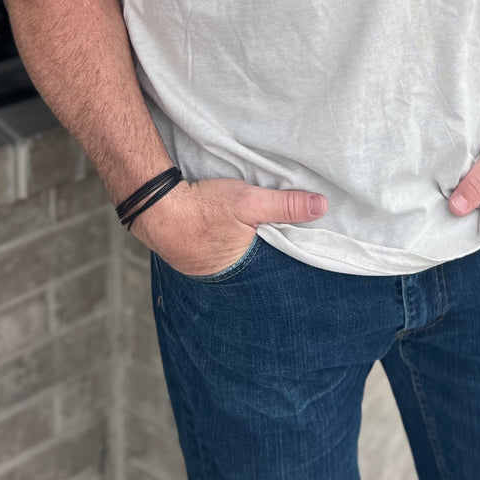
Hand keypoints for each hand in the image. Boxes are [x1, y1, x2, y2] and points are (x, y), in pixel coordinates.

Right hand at [133, 176, 326, 276]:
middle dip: (269, 260)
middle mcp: (227, 277)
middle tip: (283, 247)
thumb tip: (322, 206)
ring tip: (257, 243)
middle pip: (258, 267)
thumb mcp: (250, 201)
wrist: (157, 207)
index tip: (308, 252)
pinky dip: (227, 250)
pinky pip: (218, 260)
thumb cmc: (204, 207)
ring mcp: (208, 272)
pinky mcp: (194, 261)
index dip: (289, 254)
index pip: (277, 266)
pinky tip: (229, 240)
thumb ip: (286, 205)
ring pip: (238, 264)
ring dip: (247, 254)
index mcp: (247, 267)